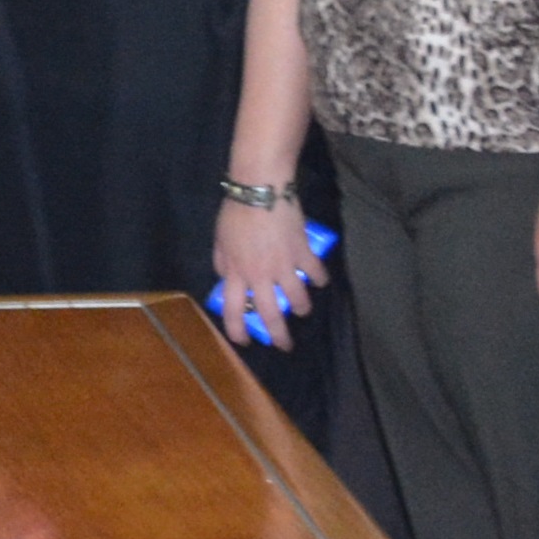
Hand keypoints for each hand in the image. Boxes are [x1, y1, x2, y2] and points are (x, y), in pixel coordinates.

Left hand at [213, 195, 316, 347]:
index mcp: (235, 272)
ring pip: (297, 299)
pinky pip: (316, 273)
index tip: (244, 341)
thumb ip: (222, 262)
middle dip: (278, 335)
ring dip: (301, 308)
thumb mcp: (219, 240)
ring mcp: (284, 266)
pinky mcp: (303, 253)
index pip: (232, 309)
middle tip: (284, 345)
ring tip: (302, 310)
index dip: (237, 329)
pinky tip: (320, 281)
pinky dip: (320, 279)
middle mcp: (259, 275)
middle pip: (269, 314)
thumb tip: (224, 277)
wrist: (260, 192)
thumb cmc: (235, 213)